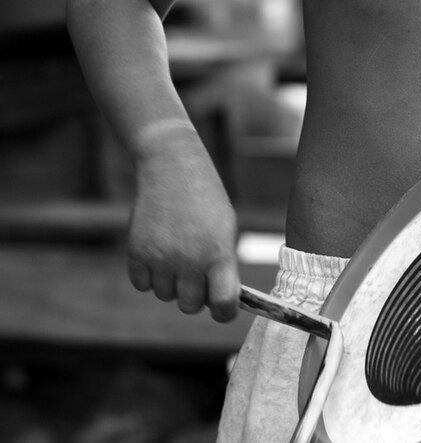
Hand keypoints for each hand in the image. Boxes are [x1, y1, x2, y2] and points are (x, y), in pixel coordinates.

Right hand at [127, 134, 239, 321]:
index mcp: (218, 253)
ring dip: (172, 282)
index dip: (224, 311)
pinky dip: (149, 275)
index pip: (222, 303)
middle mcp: (189, 261)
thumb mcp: (225, 227)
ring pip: (165, 295)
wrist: (172, 167)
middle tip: (197, 272)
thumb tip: (218, 300)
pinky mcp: (136, 254)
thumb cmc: (205, 198)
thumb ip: (221, 263)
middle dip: (196, 294)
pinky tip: (158, 250)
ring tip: (177, 251)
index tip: (223, 308)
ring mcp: (160, 259)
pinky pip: (142, 284)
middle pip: (190, 305)